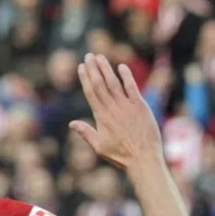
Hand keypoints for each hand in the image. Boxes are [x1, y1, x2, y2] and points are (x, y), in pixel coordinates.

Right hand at [70, 53, 162, 172]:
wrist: (143, 160)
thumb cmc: (121, 156)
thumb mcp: (99, 147)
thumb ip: (86, 133)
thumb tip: (71, 123)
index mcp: (101, 117)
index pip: (90, 92)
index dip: (85, 78)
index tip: (81, 66)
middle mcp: (112, 108)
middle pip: (100, 84)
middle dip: (93, 68)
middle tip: (89, 55)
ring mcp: (127, 106)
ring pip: (114, 83)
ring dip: (106, 69)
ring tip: (100, 57)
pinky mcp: (141, 107)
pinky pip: (132, 88)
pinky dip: (127, 76)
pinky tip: (122, 66)